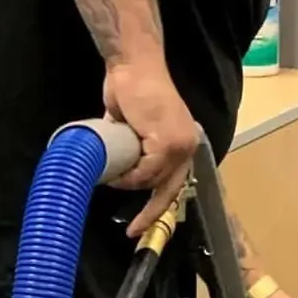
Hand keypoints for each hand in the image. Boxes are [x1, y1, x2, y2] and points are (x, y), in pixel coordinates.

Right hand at [102, 53, 201, 237]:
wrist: (132, 66)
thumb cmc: (130, 90)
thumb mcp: (134, 127)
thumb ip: (132, 148)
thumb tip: (119, 168)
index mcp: (182, 143)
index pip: (175, 183)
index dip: (159, 207)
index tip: (142, 225)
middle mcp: (186, 145)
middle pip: (170, 190)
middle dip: (151, 214)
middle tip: (134, 231)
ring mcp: (179, 144)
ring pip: (153, 180)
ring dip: (130, 183)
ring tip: (111, 176)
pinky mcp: (167, 141)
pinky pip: (146, 171)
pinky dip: (130, 176)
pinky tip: (116, 174)